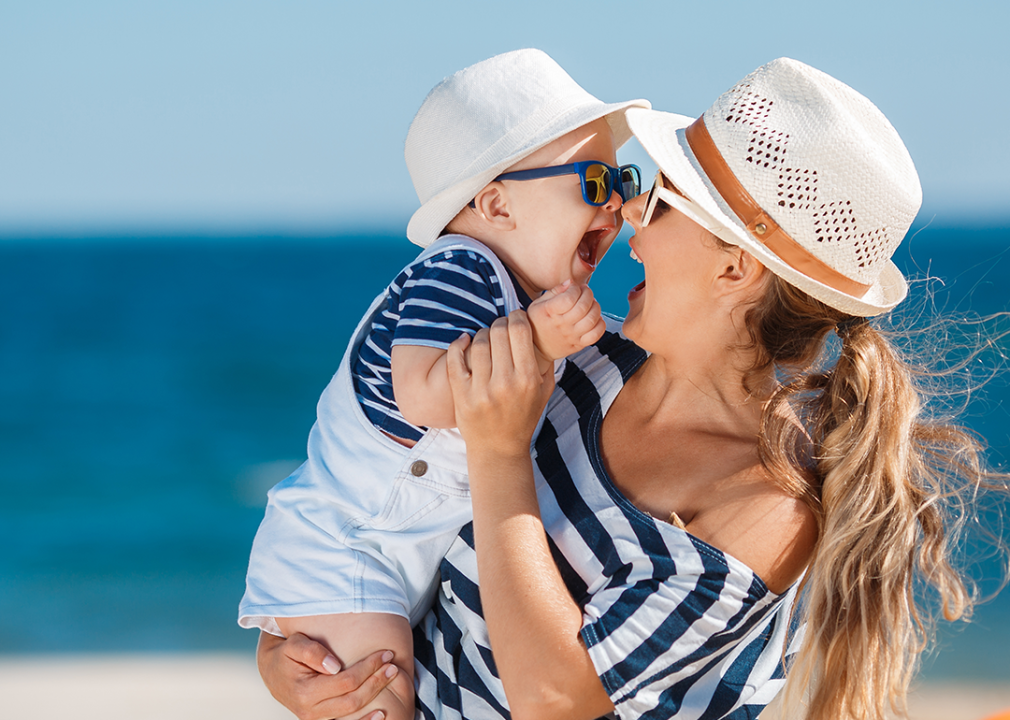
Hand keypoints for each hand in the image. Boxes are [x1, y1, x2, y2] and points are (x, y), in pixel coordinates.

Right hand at [257, 631, 398, 719]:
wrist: (271, 670)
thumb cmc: (286, 654)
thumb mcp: (294, 645)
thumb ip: (312, 652)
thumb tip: (335, 666)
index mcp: (305, 692)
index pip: (346, 681)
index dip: (368, 668)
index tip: (384, 654)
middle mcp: (310, 711)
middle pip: (353, 699)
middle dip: (376, 681)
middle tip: (393, 665)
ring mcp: (315, 719)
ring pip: (352, 713)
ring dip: (374, 695)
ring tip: (391, 678)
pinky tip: (380, 714)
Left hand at [446, 311, 553, 457]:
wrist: (498, 449)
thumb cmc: (524, 417)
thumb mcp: (545, 391)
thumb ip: (547, 362)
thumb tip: (543, 329)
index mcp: (528, 379)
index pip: (519, 331)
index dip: (517, 317)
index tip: (516, 317)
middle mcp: (505, 383)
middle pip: (498, 332)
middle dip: (500, 323)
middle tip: (501, 327)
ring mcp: (481, 390)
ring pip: (478, 343)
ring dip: (482, 334)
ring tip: (486, 338)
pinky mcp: (461, 394)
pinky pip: (455, 359)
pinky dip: (458, 344)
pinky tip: (465, 341)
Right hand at [526, 281, 604, 365]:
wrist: (537, 349)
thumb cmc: (538, 323)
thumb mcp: (538, 304)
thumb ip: (555, 291)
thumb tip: (570, 283)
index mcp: (549, 313)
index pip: (569, 298)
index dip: (575, 288)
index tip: (574, 287)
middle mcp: (562, 325)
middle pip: (583, 306)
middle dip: (588, 293)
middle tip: (585, 291)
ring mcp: (572, 336)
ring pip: (592, 319)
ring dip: (595, 306)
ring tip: (591, 303)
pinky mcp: (579, 344)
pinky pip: (596, 334)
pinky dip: (600, 324)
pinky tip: (594, 318)